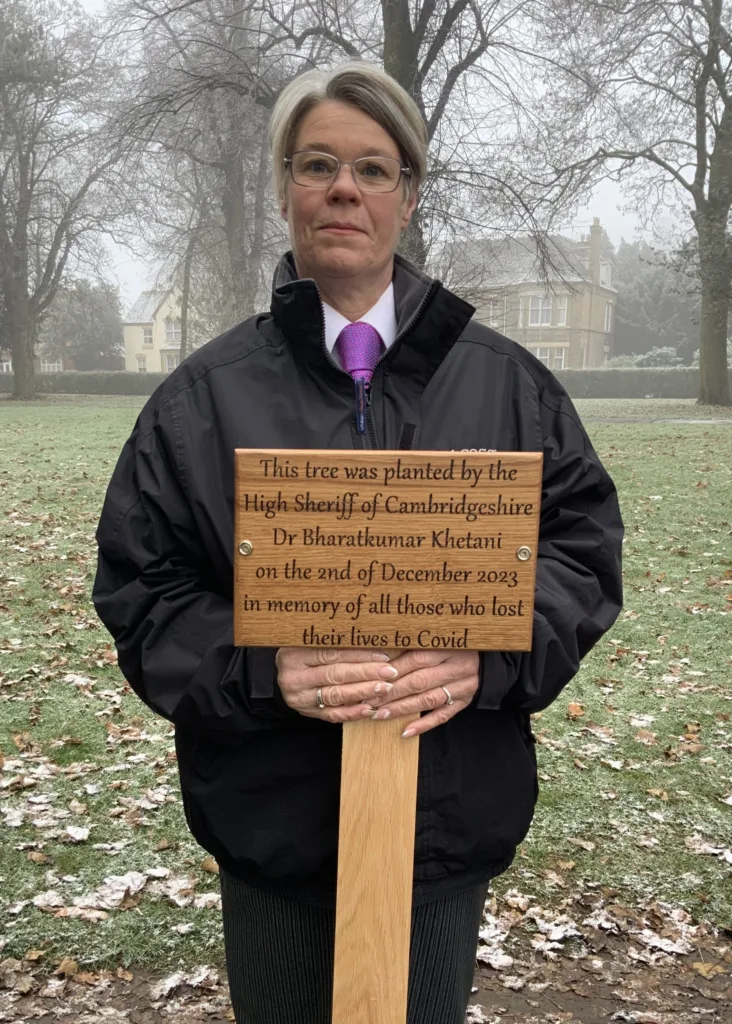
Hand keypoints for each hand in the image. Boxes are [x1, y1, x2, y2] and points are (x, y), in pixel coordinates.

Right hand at [276, 647, 398, 723]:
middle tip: (389, 672)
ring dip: (363, 692)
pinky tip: (370, 708)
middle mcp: (294, 677)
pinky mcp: (307, 712)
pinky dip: (352, 712)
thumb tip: (373, 636)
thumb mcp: (312, 640)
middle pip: (335, 674)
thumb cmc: (305, 651)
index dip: (359, 654)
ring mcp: (299, 697)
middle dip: (366, 673)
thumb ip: (336, 639)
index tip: (383, 655)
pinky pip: (332, 715)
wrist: (288, 672)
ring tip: (385, 688)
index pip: (332, 654)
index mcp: (294, 654)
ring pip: (335, 695)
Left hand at [363, 650, 479, 737]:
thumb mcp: (439, 639)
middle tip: (370, 701)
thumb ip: (416, 645)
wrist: (486, 659)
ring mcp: (462, 687)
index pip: (416, 659)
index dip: (393, 670)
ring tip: (380, 715)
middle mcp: (457, 668)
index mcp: (449, 647)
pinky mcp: (464, 702)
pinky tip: (405, 731)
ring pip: (428, 700)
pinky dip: (423, 724)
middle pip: (419, 681)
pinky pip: (442, 716)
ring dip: (402, 709)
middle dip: (392, 693)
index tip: (373, 679)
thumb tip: (382, 657)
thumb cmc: (455, 646)